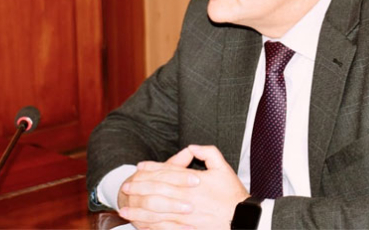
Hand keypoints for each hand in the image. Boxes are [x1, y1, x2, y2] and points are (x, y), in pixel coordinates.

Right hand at [117, 147, 197, 228]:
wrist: (128, 197)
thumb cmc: (155, 182)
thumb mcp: (164, 170)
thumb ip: (178, 162)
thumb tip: (191, 150)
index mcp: (143, 174)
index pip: (163, 174)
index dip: (180, 176)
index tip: (197, 179)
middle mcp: (137, 191)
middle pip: (156, 192)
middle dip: (174, 197)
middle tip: (192, 201)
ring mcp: (137, 207)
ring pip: (153, 210)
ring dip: (171, 211)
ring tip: (189, 211)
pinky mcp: (140, 222)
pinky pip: (155, 226)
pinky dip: (171, 228)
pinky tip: (188, 228)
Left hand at [119, 145, 248, 229]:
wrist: (242, 218)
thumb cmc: (233, 193)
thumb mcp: (223, 167)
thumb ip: (208, 153)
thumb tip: (192, 147)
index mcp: (195, 180)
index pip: (168, 172)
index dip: (152, 169)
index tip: (138, 167)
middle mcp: (187, 197)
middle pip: (158, 190)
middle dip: (140, 188)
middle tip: (125, 187)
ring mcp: (185, 215)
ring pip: (157, 211)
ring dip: (139, 210)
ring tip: (125, 209)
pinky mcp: (186, 229)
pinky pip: (164, 227)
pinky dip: (150, 226)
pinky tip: (139, 225)